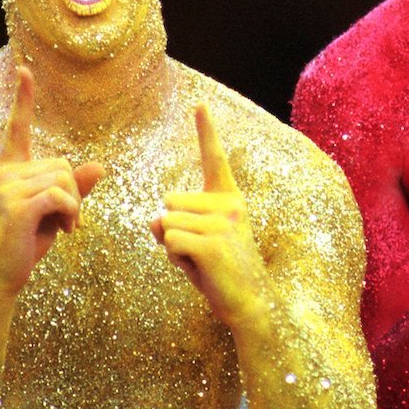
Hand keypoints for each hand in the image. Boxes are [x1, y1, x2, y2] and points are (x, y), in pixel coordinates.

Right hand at [0, 66, 104, 297]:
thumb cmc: (24, 244)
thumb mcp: (54, 211)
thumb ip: (74, 188)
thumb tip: (99, 165)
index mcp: (8, 170)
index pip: (17, 128)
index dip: (23, 99)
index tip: (24, 70)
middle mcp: (4, 173)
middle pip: (63, 163)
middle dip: (74, 193)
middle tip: (63, 221)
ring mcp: (7, 188)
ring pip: (66, 179)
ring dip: (74, 206)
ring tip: (61, 227)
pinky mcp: (16, 205)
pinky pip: (63, 195)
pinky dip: (72, 213)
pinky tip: (63, 230)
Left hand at [152, 104, 269, 326]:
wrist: (251, 304)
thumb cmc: (221, 273)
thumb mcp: (198, 241)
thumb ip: (176, 224)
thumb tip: (157, 220)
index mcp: (229, 198)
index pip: (214, 159)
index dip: (206, 131)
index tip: (200, 104)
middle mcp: (229, 204)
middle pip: (169, 203)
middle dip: (172, 230)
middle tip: (201, 253)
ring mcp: (222, 223)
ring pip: (167, 224)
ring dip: (173, 248)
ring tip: (201, 263)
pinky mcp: (211, 244)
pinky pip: (170, 241)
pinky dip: (175, 259)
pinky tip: (200, 270)